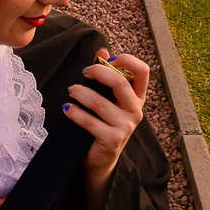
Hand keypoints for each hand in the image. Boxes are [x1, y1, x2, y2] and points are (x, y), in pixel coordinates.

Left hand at [62, 49, 149, 184]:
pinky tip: (67, 108)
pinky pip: (90, 121)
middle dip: (98, 72)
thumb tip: (102, 50)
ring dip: (80, 92)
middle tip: (84, 72)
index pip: (143, 72)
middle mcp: (136, 111)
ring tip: (71, 90)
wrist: (100, 159)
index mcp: (137, 98)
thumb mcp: (106, 99)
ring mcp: (126, 127)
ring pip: (99, 102)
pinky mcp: (112, 140)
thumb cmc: (102, 124)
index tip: (108, 60)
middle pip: (120, 82)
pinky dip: (75, 112)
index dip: (126, 60)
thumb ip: (104, 75)